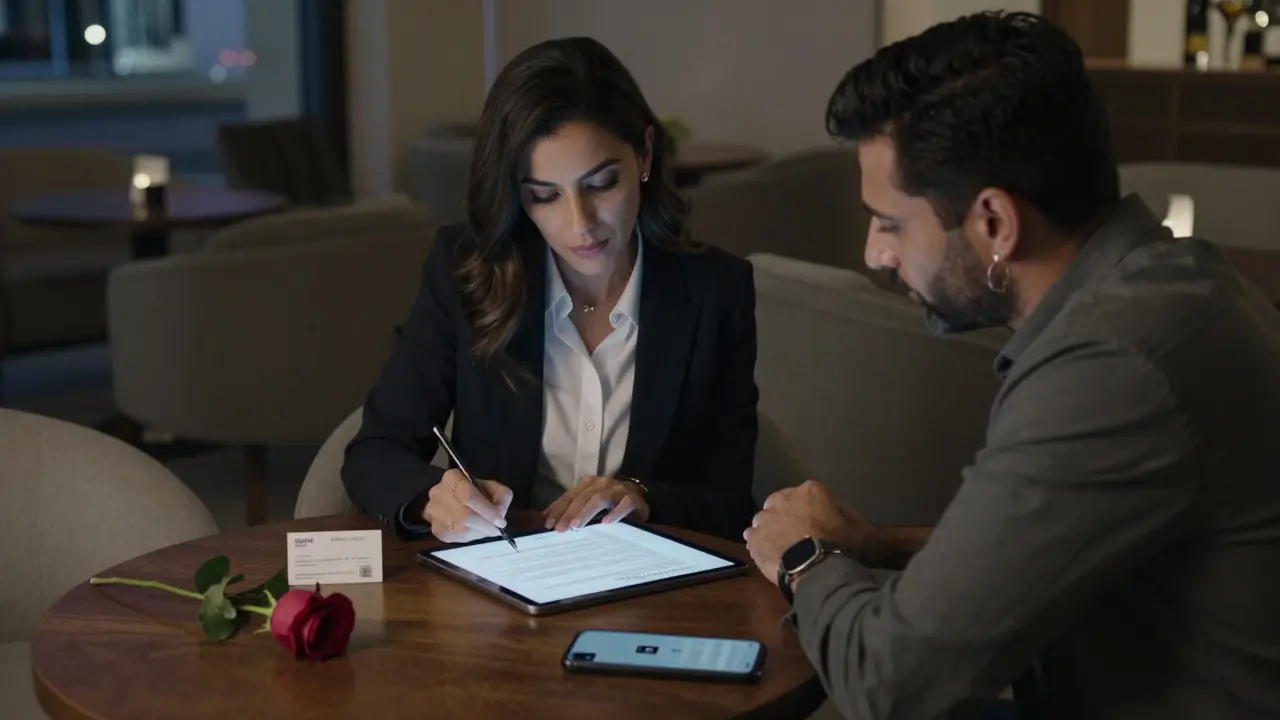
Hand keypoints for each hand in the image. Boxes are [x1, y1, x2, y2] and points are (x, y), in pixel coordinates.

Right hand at [423, 469, 512, 542]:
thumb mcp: (493, 488)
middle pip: (464, 515)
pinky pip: (454, 537)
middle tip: (496, 529)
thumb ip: (501, 496)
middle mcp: (438, 493)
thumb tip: (499, 512)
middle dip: (484, 524)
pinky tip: (475, 531)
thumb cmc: (476, 493)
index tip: (500, 521)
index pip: (469, 495)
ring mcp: (433, 511)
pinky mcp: (435, 528)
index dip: (487, 511)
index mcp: (453, 478)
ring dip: (478, 531)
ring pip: (459, 528)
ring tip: (487, 530)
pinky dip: (469, 537)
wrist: (454, 501)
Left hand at [543, 476, 650, 531]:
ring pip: (600, 498)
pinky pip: (624, 505)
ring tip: (576, 526)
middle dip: (569, 513)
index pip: (570, 496)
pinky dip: (615, 513)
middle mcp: (602, 483)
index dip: (558, 509)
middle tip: (560, 529)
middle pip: (582, 498)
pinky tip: (606, 523)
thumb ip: (572, 510)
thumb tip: (547, 521)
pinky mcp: (634, 499)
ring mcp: (618, 490)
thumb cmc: (610, 504)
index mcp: (589, 483)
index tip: (548, 524)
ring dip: (586, 512)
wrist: (640, 499)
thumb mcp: (589, 505)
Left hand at [743, 480, 872, 584]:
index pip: (807, 494)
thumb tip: (836, 512)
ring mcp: (765, 518)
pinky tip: (767, 553)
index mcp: (809, 491)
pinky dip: (758, 543)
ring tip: (780, 546)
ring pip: (764, 519)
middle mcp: (783, 499)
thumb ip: (842, 513)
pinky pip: (753, 537)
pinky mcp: (754, 538)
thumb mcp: (855, 525)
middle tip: (795, 533)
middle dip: (785, 514)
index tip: (814, 521)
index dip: (809, 509)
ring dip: (770, 528)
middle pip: (780, 503)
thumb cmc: (839, 545)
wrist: (817, 569)